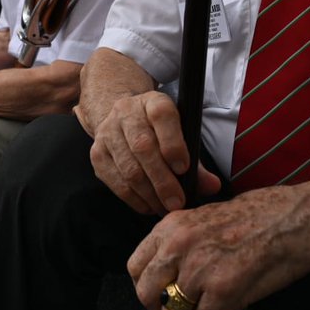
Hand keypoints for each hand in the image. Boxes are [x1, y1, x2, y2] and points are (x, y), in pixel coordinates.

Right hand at [88, 90, 220, 215]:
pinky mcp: (97, 153)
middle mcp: (126, 112)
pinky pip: (115, 181)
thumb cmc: (159, 131)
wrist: (123, 117)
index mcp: (153, 102)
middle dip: (162, 180)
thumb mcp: (180, 134)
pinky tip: (149, 206)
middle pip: (143, 147)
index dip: (173, 143)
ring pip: (128, 168)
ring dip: (149, 194)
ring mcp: (108, 133)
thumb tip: (212, 186)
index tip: (184, 168)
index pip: (162, 116)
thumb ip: (197, 162)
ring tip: (165, 208)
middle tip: (177, 202)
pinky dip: (134, 199)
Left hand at [128, 185, 309, 309]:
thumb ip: (179, 245)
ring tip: (213, 309)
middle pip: (147, 294)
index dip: (146, 288)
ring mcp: (199, 267)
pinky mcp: (223, 288)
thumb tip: (167, 276)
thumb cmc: (259, 217)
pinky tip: (231, 309)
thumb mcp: (204, 219)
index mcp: (171, 226)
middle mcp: (179, 245)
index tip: (160, 297)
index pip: (135, 267)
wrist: (295, 220)